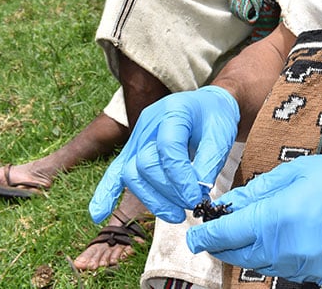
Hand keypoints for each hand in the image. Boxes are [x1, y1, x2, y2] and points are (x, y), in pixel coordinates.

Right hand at [89, 86, 239, 223]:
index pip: (168, 148)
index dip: (181, 178)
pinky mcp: (132, 152)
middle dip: (168, 191)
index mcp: (173, 111)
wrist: (208, 107)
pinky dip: (106, 193)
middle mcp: (149, 123)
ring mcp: (137, 137)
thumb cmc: (216, 119)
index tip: (198, 198)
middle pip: (145, 164)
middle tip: (192, 205)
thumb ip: (211, 161)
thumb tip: (198, 193)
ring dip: (153, 200)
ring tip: (176, 214)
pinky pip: (114, 173)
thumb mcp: (222, 134)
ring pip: (131, 174)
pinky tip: (98, 214)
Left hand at [186, 148, 321, 283]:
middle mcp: (286, 249)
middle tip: (217, 234)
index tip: (195, 234)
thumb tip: (232, 202)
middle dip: (223, 246)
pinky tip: (286, 239)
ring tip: (252, 233)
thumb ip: (261, 190)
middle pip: (239, 256)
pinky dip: (278, 258)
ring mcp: (305, 266)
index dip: (206, 234)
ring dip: (251, 252)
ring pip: (262, 266)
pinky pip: (288, 270)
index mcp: (277, 218)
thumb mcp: (299, 172)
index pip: (227, 233)